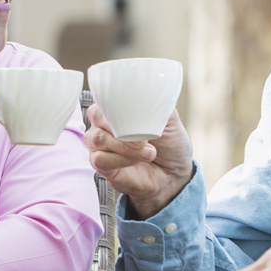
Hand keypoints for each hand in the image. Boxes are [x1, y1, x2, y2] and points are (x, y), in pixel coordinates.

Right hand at [85, 101, 193, 218]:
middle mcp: (104, 125)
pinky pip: (100, 159)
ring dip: (125, 147)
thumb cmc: (169, 145)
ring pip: (98, 139)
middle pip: (97, 118)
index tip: (139, 119)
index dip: (118, 108)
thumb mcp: (169, 120)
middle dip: (122, 129)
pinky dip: (121, 160)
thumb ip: (156, 105)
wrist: (174, 173)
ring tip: (148, 153)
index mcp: (117, 110)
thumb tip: (147, 97)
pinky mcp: (101, 165)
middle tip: (145, 140)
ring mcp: (100, 146)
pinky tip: (136, 161)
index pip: (105, 99)